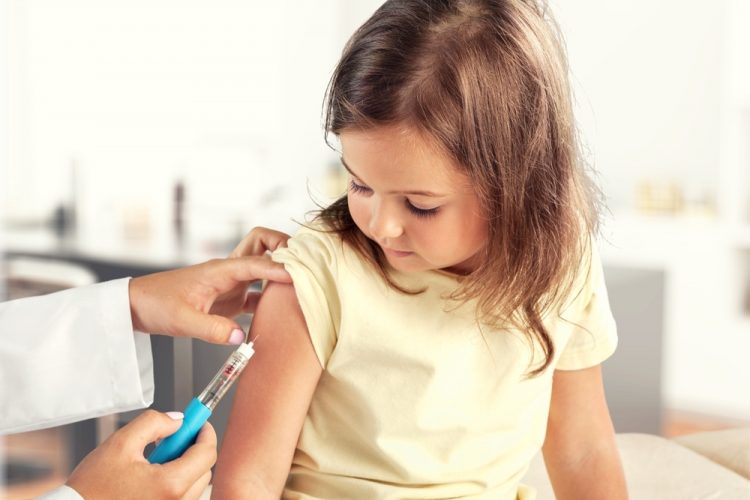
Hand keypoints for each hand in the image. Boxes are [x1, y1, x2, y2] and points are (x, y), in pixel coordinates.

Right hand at [66, 410, 216, 499]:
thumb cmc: (91, 488)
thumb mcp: (121, 443)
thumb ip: (154, 423)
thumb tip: (177, 420)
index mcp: (170, 485)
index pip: (207, 454)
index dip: (204, 433)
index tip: (198, 422)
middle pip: (204, 470)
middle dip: (193, 448)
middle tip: (173, 437)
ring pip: (194, 485)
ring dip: (184, 466)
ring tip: (155, 459)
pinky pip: (181, 497)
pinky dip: (175, 482)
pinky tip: (151, 475)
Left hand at [129, 227, 290, 343]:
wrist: (137, 306)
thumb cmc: (156, 304)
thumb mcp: (182, 320)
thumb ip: (212, 329)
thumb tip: (240, 337)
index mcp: (220, 270)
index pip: (257, 262)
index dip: (280, 268)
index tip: (299, 276)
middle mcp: (229, 271)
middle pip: (263, 243)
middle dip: (284, 246)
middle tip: (303, 262)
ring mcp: (231, 283)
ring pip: (264, 265)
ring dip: (281, 268)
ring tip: (302, 282)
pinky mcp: (230, 298)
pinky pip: (258, 291)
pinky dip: (273, 295)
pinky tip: (283, 310)